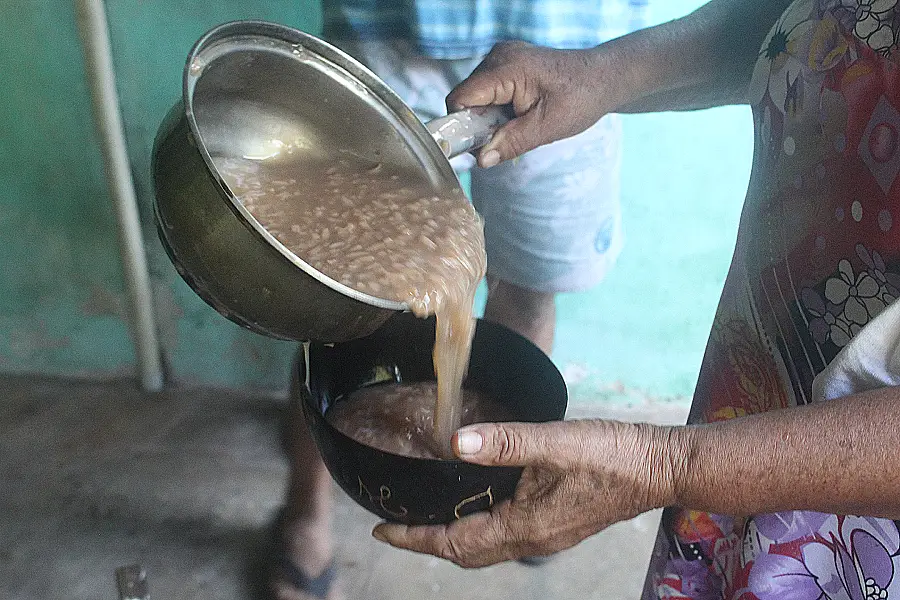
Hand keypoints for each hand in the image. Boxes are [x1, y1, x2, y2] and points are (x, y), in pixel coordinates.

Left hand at [372, 419, 680, 566]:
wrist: (658, 467)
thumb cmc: (611, 456)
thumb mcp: (554, 442)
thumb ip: (504, 442)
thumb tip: (455, 443)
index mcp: (525, 526)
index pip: (455, 543)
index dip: (415, 538)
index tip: (383, 529)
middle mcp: (532, 539)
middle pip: (467, 552)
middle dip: (428, 541)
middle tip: (398, 524)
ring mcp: (546, 534)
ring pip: (486, 545)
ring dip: (453, 534)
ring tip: (428, 514)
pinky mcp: (557, 523)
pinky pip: (506, 533)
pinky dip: (479, 523)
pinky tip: (477, 498)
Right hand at [446, 42, 612, 167]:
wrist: (604, 78)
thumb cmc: (581, 98)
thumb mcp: (547, 128)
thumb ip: (511, 142)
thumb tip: (481, 160)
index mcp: (508, 68)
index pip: (461, 97)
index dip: (461, 125)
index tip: (475, 146)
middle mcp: (500, 56)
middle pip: (467, 97)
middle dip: (478, 123)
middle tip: (506, 138)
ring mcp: (503, 56)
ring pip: (476, 96)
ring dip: (489, 117)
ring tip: (518, 124)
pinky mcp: (508, 62)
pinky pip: (488, 90)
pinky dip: (497, 108)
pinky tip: (518, 114)